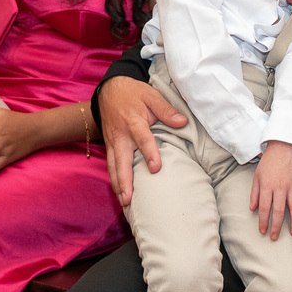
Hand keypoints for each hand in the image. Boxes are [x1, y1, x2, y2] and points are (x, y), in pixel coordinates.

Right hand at [99, 76, 186, 206]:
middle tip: (129, 198)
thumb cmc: (134, 93)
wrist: (109, 90)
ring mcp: (113, 142)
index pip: (143, 140)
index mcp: (134, 122)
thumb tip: (182, 122)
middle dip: (125, 180)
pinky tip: (120, 192)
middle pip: (121, 160)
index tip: (156, 168)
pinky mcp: (110, 146)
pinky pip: (110, 165)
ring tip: (124, 202)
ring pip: (113, 166)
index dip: (149, 153)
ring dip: (118, 184)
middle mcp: (121, 136)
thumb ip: (167, 109)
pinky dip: (114, 179)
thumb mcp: (152, 95)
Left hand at [250, 142, 291, 239]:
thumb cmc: (269, 163)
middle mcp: (280, 187)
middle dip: (276, 226)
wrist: (283, 147)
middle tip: (274, 237)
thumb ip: (255, 194)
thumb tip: (252, 209)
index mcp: (267, 186)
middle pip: (279, 211)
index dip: (263, 222)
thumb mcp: (257, 176)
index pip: (265, 208)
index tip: (263, 231)